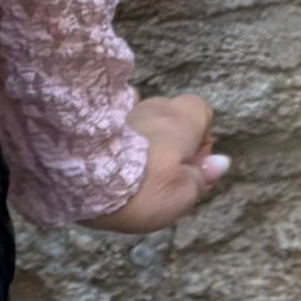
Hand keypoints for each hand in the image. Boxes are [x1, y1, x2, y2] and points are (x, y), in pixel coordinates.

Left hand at [85, 93, 229, 235]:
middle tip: (159, 175)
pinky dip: (112, 134)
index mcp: (179, 120)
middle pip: (169, 116)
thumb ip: (201, 177)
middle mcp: (151, 106)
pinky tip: (105, 155)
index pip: (200, 110)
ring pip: (140, 119)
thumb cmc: (140, 188)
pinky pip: (110, 121)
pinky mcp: (91, 119)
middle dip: (169, 140)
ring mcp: (119, 109)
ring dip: (141, 139)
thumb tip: (220, 163)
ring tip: (129, 171)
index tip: (190, 167)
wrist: (81, 180)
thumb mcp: (183, 194)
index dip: (200, 139)